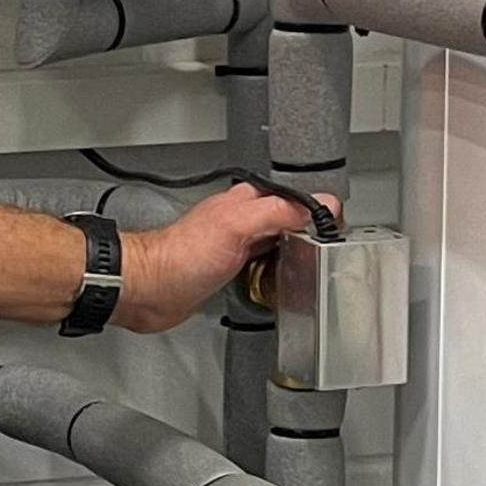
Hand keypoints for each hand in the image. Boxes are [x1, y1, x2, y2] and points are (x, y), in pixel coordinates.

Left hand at [117, 183, 319, 334]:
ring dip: (293, 254)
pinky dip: (275, 274)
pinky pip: (262, 267)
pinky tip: (281, 282)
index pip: (292, 197)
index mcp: (245, 201)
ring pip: (276, 244)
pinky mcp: (229, 270)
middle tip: (329, 250)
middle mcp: (241, 220)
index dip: (317, 209)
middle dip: (309, 233)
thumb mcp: (237, 226)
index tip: (337, 226)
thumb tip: (318, 203)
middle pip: (288, 220)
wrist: (149, 288)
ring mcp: (235, 246)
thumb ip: (279, 212)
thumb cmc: (180, 256)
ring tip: (310, 266)